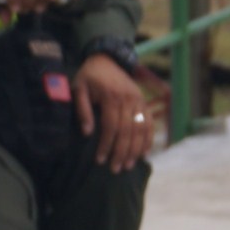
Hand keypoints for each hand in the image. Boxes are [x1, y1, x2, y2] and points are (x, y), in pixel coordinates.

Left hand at [73, 53, 154, 170]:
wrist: (107, 59)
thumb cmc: (89, 77)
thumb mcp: (79, 88)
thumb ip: (82, 110)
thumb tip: (88, 132)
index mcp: (112, 96)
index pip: (111, 127)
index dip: (106, 145)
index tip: (100, 160)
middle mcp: (129, 99)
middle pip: (128, 131)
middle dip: (121, 152)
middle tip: (115, 169)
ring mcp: (139, 100)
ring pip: (141, 129)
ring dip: (136, 150)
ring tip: (129, 165)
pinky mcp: (144, 102)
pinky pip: (150, 123)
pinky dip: (148, 139)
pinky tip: (144, 153)